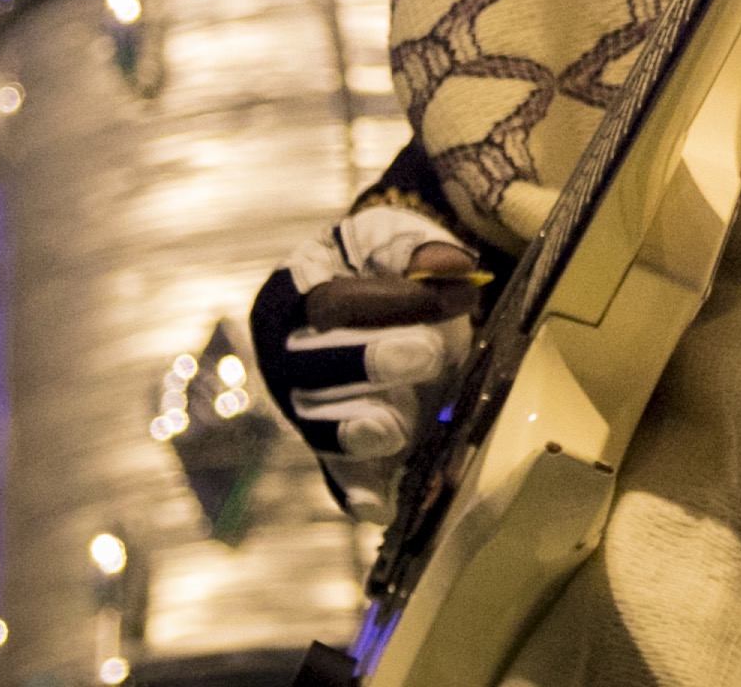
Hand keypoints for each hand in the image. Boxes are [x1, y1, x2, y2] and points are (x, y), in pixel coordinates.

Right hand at [252, 203, 480, 515]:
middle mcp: (284, 359)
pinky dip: (358, 492)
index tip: (457, 296)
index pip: (332, 303)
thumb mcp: (390, 236)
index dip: (392, 302)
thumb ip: (415, 248)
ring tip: (395, 429)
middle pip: (313, 370)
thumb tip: (454, 266)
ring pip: (319, 427)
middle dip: (370, 364)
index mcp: (289, 299)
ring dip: (358, 430)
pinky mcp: (332, 451)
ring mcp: (305, 409)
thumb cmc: (376, 264)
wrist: (374, 298)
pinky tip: (380, 505)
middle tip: (428, 354)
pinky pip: (338, 477)